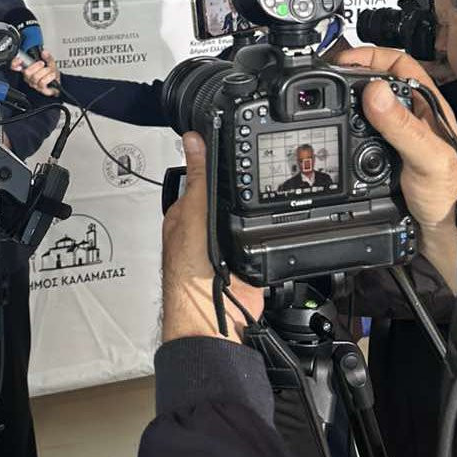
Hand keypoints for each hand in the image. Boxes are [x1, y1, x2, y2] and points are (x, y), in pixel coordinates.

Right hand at [11, 50, 59, 96]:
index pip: (16, 67)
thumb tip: (44, 52)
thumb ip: (48, 57)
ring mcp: (34, 83)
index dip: (15, 63)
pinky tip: (52, 75)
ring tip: (49, 70)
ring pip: (35, 77)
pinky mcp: (40, 89)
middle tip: (42, 64)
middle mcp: (29, 77)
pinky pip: (42, 82)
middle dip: (36, 66)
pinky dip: (49, 77)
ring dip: (45, 71)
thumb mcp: (50, 63)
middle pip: (27, 72)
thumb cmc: (51, 74)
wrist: (57, 84)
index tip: (19, 60)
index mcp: (28, 69)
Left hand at [162, 132, 263, 341]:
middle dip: (240, 189)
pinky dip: (267, 234)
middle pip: (228, 195)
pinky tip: (269, 229)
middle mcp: (206, 227)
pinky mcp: (249, 258)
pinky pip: (263, 238)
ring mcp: (228, 244)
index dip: (216, 162)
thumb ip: (198, 180)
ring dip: (255, 213)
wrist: (212, 316)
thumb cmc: (188, 273)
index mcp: (186, 213)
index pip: (203, 177)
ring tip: (262, 203)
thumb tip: (192, 140)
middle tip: (257, 173)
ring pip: (247, 216)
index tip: (233, 143)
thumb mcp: (193, 215)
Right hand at [335, 46, 456, 299]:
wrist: (447, 234)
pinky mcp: (382, 155)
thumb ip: (402, 126)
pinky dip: (342, 130)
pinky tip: (334, 134)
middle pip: (375, 81)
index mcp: (426, 105)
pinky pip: (357, 133)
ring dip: (343, 103)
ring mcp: (396, 135)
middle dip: (349, 76)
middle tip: (324, 79)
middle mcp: (411, 116)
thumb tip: (373, 91)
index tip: (341, 61)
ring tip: (323, 102)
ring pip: (364, 107)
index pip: (397, 63)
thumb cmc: (451, 195)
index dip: (369, 55)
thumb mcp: (427, 157)